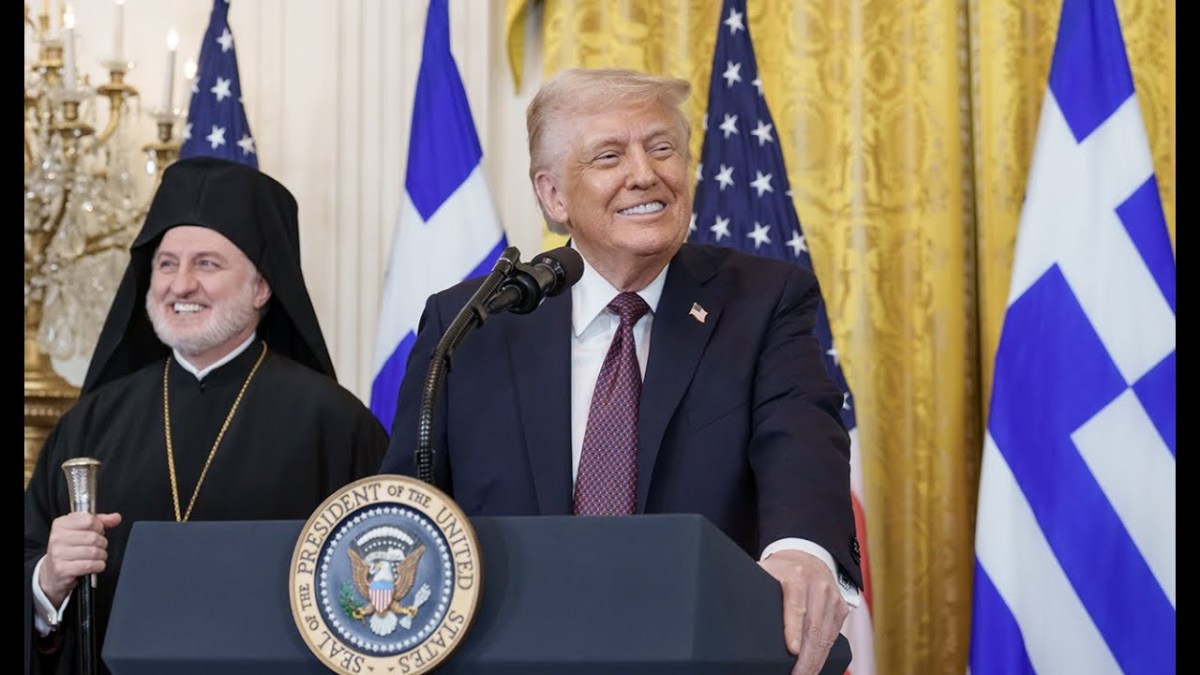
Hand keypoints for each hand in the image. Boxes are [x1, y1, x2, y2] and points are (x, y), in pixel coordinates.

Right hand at [38, 512, 121, 607]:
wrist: (52, 572)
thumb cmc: (69, 550)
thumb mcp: (82, 530)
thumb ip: (100, 522)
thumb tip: (116, 517)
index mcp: (61, 524)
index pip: (89, 520)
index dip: (99, 527)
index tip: (97, 532)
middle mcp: (57, 538)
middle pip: (93, 537)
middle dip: (102, 543)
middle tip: (97, 547)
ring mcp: (58, 554)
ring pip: (94, 552)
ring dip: (101, 556)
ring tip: (96, 557)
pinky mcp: (62, 569)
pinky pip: (90, 565)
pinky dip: (98, 566)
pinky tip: (94, 565)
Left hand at [758, 549, 848, 674]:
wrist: (808, 558)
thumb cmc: (781, 570)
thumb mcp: (764, 571)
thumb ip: (752, 587)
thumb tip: (729, 605)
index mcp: (796, 577)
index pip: (796, 607)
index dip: (793, 630)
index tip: (791, 650)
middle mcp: (818, 587)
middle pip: (814, 629)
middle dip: (805, 658)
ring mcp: (833, 598)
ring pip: (826, 638)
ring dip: (815, 662)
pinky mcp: (841, 609)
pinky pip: (833, 637)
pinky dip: (824, 655)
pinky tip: (814, 666)